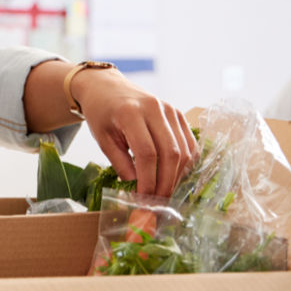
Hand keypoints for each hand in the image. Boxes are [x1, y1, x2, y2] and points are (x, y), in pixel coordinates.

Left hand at [74, 69, 197, 196]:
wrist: (106, 88)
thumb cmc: (101, 114)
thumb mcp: (103, 140)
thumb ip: (121, 165)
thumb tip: (138, 192)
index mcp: (130, 113)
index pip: (146, 153)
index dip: (148, 181)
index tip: (143, 200)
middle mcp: (154, 108)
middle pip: (170, 153)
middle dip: (165, 183)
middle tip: (157, 203)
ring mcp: (170, 110)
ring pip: (184, 151)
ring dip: (176, 177)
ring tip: (163, 193)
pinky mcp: (178, 114)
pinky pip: (189, 144)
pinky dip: (185, 164)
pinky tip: (173, 176)